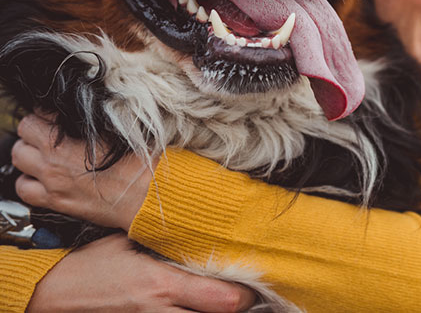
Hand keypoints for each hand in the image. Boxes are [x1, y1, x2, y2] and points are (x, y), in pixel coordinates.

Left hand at [12, 113, 150, 229]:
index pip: (40, 113)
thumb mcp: (120, 130)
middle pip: (24, 132)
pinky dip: (28, 181)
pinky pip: (24, 189)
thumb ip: (94, 119)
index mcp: (67, 140)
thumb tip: (83, 110)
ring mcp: (52, 182)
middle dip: (35, 128)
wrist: (146, 196)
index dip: (49, 111)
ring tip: (44, 152)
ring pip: (19, 159)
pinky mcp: (55, 201)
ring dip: (29, 152)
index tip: (58, 114)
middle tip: (50, 130)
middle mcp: (53, 160)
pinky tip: (42, 177)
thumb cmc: (139, 162)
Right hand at [27, 233, 256, 311]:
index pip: (224, 300)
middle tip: (246, 296)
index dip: (245, 295)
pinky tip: (198, 307)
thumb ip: (165, 242)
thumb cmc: (91, 265)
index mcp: (163, 284)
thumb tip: (197, 229)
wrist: (52, 295)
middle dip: (236, 308)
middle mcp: (161, 311)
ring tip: (226, 302)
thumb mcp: (129, 243)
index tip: (253, 284)